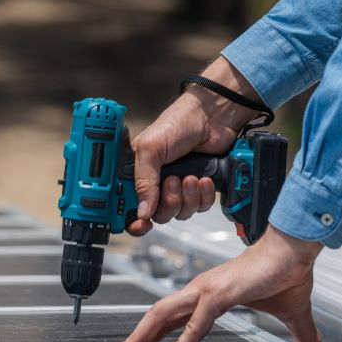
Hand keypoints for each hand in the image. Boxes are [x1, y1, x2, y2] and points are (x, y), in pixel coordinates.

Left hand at [111, 227, 323, 341]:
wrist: (298, 249)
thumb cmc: (290, 273)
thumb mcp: (292, 315)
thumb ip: (300, 336)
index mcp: (211, 292)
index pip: (175, 315)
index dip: (158, 333)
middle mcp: (202, 288)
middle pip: (159, 314)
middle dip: (138, 335)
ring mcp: (207, 289)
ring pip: (163, 314)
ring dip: (142, 336)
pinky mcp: (219, 293)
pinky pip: (195, 323)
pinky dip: (181, 341)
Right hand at [127, 56, 262, 236]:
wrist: (212, 117)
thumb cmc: (178, 123)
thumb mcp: (150, 148)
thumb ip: (143, 182)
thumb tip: (142, 211)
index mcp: (138, 173)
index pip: (129, 206)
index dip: (134, 219)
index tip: (141, 223)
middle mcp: (157, 183)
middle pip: (158, 215)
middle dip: (169, 202)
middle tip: (173, 181)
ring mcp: (179, 187)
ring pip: (181, 213)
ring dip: (188, 197)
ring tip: (190, 176)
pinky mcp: (198, 188)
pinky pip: (200, 207)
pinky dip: (203, 195)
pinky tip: (203, 178)